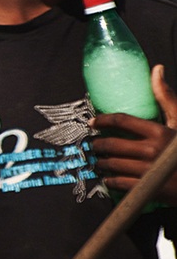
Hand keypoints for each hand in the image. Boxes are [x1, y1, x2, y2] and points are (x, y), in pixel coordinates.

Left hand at [90, 64, 176, 204]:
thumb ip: (166, 98)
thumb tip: (156, 69)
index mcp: (159, 132)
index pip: (122, 121)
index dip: (102, 120)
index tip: (92, 122)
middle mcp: (153, 150)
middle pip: (112, 144)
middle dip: (97, 145)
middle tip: (92, 146)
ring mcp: (149, 171)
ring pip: (113, 164)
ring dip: (101, 163)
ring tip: (98, 162)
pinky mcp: (148, 189)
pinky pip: (119, 183)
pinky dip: (110, 181)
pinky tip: (108, 179)